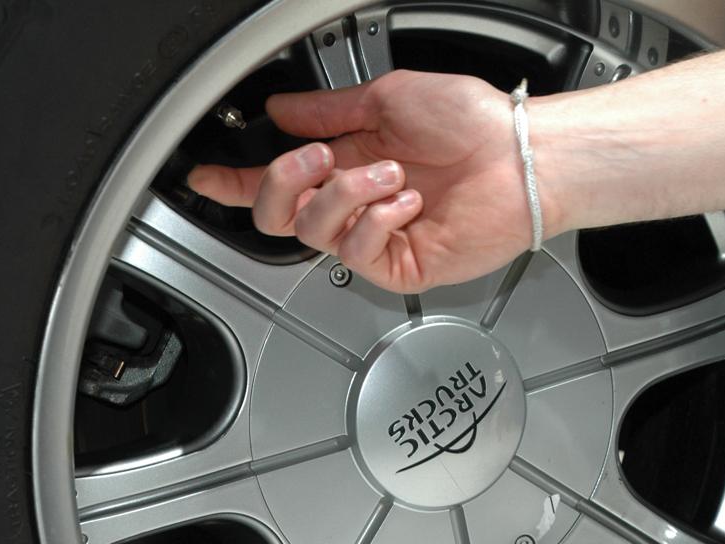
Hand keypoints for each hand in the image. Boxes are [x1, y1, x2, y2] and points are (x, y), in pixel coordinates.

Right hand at [187, 70, 537, 293]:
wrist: (520, 157)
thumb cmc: (473, 124)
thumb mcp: (387, 98)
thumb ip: (328, 109)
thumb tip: (283, 108)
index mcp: (346, 162)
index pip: (278, 181)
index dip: (234, 182)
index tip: (204, 176)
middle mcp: (355, 203)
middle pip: (276, 217)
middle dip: (282, 182)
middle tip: (316, 157)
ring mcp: (375, 236)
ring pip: (313, 232)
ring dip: (347, 194)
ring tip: (392, 174)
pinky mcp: (399, 264)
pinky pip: (356, 252)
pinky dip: (377, 219)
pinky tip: (408, 203)